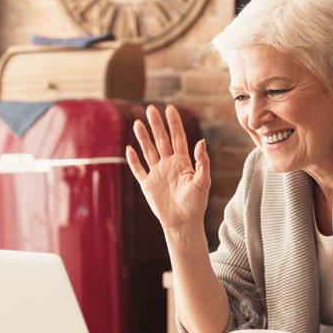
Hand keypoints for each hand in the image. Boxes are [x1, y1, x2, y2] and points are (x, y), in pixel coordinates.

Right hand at [126, 105, 209, 231]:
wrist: (183, 223)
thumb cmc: (196, 204)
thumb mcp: (203, 182)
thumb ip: (202, 162)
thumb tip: (201, 141)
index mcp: (183, 162)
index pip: (177, 137)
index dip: (174, 123)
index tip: (170, 109)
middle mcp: (168, 164)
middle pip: (161, 140)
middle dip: (156, 125)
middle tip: (150, 109)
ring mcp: (157, 173)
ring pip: (148, 151)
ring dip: (143, 137)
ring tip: (138, 123)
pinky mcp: (147, 185)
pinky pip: (138, 170)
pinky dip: (133, 160)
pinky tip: (129, 149)